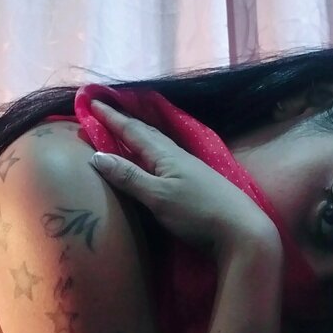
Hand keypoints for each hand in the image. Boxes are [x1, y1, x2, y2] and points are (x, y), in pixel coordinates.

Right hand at [87, 99, 281, 263]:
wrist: (241, 231)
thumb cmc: (196, 213)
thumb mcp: (158, 196)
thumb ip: (129, 177)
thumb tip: (97, 156)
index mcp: (165, 154)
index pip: (132, 130)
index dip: (111, 117)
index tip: (92, 101)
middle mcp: (177, 155)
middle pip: (146, 132)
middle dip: (123, 120)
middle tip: (103, 110)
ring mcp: (189, 168)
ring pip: (157, 143)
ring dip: (137, 133)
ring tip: (122, 129)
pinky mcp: (195, 181)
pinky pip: (164, 155)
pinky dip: (149, 149)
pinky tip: (151, 157)